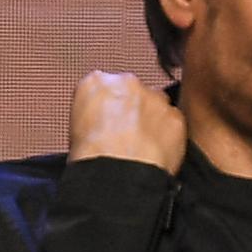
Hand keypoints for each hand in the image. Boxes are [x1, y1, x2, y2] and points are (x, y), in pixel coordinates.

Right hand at [68, 72, 183, 172]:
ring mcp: (154, 97)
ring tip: (144, 144)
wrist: (116, 169)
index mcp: (96, 82)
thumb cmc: (92, 154)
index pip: (108, 87)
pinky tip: (158, 149)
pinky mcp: (175, 115)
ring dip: (154, 120)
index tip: (113, 119)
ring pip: (158, 105)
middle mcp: (126, 83)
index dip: (112, 106)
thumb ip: (94, 110)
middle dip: (135, 109)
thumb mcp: (76, 124)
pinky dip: (170, 134)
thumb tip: (101, 120)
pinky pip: (174, 122)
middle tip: (130, 133)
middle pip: (135, 93)